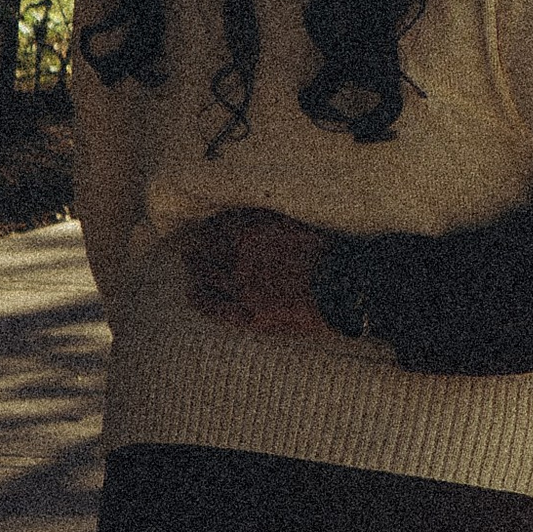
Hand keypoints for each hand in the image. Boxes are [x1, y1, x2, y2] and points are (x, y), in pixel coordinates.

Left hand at [176, 207, 335, 334]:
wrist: (342, 288)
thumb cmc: (326, 252)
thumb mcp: (293, 224)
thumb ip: (265, 221)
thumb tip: (246, 216)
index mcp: (251, 234)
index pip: (218, 229)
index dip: (208, 230)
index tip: (204, 229)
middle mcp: (240, 260)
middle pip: (209, 253)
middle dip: (198, 250)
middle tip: (190, 248)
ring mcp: (243, 289)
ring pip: (208, 278)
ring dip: (196, 270)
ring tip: (190, 266)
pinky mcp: (251, 315)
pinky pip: (218, 309)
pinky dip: (203, 301)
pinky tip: (192, 296)